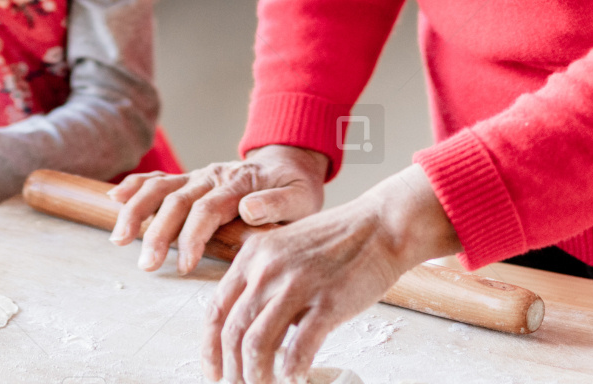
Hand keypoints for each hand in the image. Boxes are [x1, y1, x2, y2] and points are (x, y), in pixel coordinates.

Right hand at [107, 145, 327, 275]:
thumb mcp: (301, 198)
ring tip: (119, 238)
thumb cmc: (296, 188)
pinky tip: (114, 197)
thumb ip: (277, 204)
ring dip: (136, 211)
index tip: (184, 264)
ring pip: (160, 188)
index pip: (207, 209)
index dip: (193, 237)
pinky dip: (135, 186)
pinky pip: (159, 179)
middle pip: (177, 201)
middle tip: (147, 264)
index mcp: (238, 184)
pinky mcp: (190, 179)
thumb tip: (248, 209)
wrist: (291, 162)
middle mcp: (213, 177)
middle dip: (158, 233)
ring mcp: (198, 176)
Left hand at [203, 165, 460, 383]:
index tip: (214, 371)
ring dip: (256, 376)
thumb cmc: (339, 239)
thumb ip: (264, 280)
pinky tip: (295, 378)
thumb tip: (254, 326)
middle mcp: (268, 268)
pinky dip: (292, 372)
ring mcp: (297, 284)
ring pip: (257, 345)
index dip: (210, 349)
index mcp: (253, 255)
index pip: (216, 310)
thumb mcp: (287, 247)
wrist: (382, 224)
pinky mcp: (327, 302)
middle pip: (232, 332)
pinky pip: (298, 349)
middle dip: (231, 370)